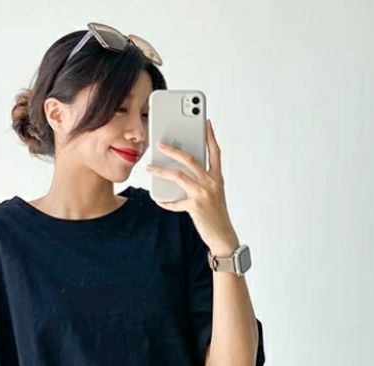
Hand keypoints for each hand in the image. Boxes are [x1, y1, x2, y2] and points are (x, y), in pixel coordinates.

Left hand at [146, 119, 237, 253]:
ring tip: (150, 167)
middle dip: (174, 149)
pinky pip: (175, 201)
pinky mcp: (195, 206)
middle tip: (161, 143)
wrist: (223, 236)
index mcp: (217, 178)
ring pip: (179, 176)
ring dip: (161, 171)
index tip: (206, 122)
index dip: (211, 136)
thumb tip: (181, 173)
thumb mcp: (213, 195)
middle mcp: (211, 183)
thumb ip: (202, 182)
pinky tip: (157, 199)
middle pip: (191, 159)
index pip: (215, 152)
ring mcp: (203, 194)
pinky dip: (165, 201)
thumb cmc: (216, 215)